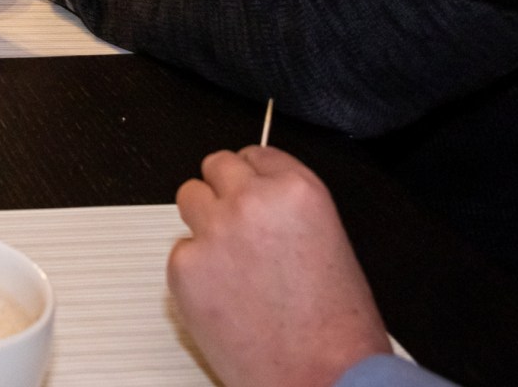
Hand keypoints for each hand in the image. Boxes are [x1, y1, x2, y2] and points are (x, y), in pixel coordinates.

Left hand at [168, 148, 391, 386]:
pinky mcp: (185, 267)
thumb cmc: (338, 332)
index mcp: (297, 191)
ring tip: (228, 265)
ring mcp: (214, 231)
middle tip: (235, 228)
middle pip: (216, 166)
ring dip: (203, 222)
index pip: (255, 154)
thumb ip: (289, 212)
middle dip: (224, 193)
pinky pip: (179, 253)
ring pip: (189, 198)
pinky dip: (195, 272)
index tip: (252, 194)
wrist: (323, 381)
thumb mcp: (331, 246)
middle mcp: (251, 201)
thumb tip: (262, 203)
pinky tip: (224, 300)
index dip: (253, 178)